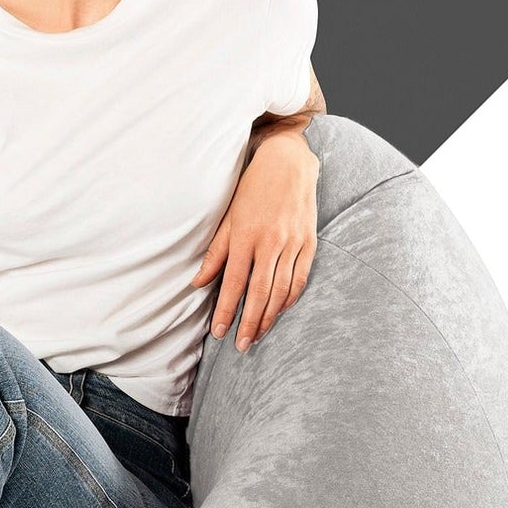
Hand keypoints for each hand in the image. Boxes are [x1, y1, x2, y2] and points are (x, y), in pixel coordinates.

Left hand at [197, 127, 319, 350]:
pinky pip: (300, 278)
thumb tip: (198, 282)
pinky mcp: (309, 242)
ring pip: (281, 290)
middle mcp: (270, 241)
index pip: (233, 282)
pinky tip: (279, 312)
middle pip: (259, 292)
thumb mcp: (227, 216)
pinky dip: (290, 299)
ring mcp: (292, 243)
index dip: (226, 310)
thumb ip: (215, 252)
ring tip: (257, 335)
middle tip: (240, 345)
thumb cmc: (252, 188)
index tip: (219, 332)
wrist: (288, 162)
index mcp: (245, 235)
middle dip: (248, 322)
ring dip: (269, 317)